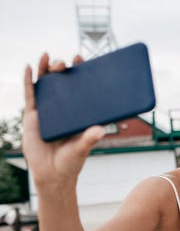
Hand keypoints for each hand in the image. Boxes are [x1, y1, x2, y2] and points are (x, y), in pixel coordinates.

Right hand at [22, 54, 104, 188]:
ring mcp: (46, 111)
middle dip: (62, 68)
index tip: (83, 59)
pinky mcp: (32, 117)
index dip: (80, 72)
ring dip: (45, 69)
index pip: (80, 88)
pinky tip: (27, 67)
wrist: (52, 175)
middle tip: (67, 62)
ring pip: (44, 85)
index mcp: (77, 113)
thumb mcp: (82, 148)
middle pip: (61, 82)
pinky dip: (28, 81)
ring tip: (47, 56)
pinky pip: (29, 95)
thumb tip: (101, 129)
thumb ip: (89, 139)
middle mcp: (62, 109)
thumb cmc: (71, 161)